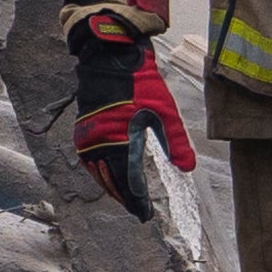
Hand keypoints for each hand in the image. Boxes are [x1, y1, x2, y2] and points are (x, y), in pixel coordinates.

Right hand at [67, 13, 194, 219]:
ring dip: (111, 187)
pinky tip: (109, 176)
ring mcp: (89, 136)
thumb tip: (187, 168)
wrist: (112, 57)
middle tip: (137, 211)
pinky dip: (99, 172)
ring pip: (98, 173)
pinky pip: (90, 160)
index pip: (128, 182)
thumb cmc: (141, 83)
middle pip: (111, 181)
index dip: (136, 200)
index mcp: (121, 141)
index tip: (144, 214)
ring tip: (124, 198)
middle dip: (125, 198)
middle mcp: (101, 142)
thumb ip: (177, 141)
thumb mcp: (165, 112)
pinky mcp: (84, 128)